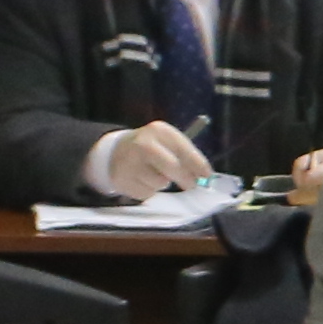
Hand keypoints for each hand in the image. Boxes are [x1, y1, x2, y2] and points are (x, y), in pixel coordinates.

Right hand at [88, 119, 211, 200]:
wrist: (116, 152)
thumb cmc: (151, 148)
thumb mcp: (167, 143)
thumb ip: (185, 155)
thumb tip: (205, 175)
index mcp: (158, 130)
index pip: (182, 147)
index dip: (198, 163)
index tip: (207, 175)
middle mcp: (143, 143)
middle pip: (171, 166)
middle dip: (185, 178)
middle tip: (192, 185)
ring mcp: (130, 161)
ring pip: (160, 183)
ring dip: (162, 183)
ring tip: (154, 174)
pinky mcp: (122, 179)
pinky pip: (147, 193)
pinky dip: (149, 190)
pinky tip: (141, 180)